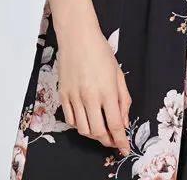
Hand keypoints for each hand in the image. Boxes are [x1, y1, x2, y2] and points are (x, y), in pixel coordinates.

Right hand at [56, 30, 131, 155]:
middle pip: (98, 132)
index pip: (115, 125)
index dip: (120, 141)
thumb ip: (123, 99)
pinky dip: (79, 125)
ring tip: (100, 130)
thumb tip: (123, 121)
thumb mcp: (118, 73)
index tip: (124, 149)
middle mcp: (90, 96)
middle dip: (107, 141)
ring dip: (93, 135)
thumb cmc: (100, 51)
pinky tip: (86, 120)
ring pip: (83, 129)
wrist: (77, 36)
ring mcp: (74, 97)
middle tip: (113, 141)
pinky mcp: (63, 95)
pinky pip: (70, 119)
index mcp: (107, 90)